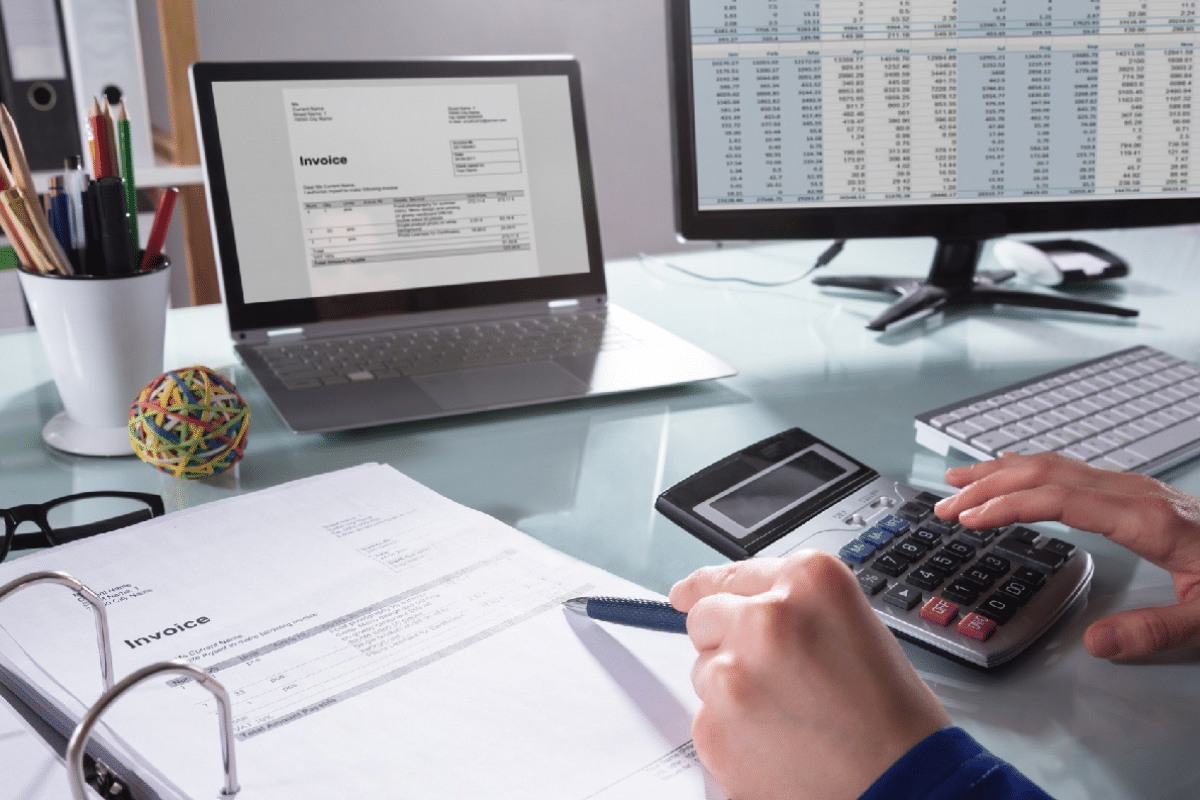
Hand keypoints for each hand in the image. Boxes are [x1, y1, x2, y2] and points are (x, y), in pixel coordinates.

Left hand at [669, 552, 949, 799]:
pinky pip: (706, 718)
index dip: (708, 587)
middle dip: (727, 641)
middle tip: (772, 677)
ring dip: (732, 688)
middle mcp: (766, 618)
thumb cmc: (894, 718)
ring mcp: (734, 672)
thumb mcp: (855, 628)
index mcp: (808, 582)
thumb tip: (739, 605)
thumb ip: (796, 608)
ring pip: (704, 670)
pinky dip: (732, 732)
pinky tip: (778, 744)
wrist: (904, 788)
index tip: (687, 592)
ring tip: (790, 716)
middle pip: (706, 616)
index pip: (732, 573)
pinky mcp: (714, 726)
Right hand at [935, 452, 1199, 659]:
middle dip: (989, 486)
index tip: (968, 518)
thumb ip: (1154, 630)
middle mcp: (1135, 493)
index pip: (1059, 499)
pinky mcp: (1134, 492)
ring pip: (1055, 464)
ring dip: (1002, 471)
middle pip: (1047, 473)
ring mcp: (1134, 487)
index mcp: (1146, 519)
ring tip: (958, 481)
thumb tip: (1096, 641)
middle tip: (944, 504)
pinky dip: (1027, 469)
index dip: (1007, 505)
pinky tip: (1011, 475)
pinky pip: (1068, 469)